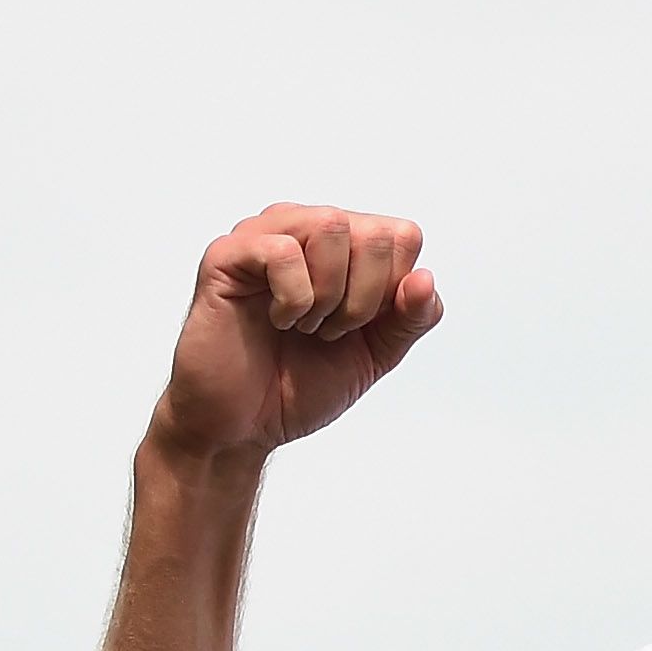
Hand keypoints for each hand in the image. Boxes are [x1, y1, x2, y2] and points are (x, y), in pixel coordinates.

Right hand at [147, 204, 441, 471]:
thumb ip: (411, 317)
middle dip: (366, 297)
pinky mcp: (226, 255)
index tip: (361, 326)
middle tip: (331, 330)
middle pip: (374, 232)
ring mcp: (263, 236)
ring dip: (330, 294)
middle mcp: (304, 229)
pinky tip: (278, 320)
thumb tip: (425, 278)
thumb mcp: (377, 352)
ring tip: (305, 325)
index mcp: (343, 246)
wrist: (244, 424)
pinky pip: (283, 252)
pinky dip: (294, 298)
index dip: (395, 290)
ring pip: (331, 226)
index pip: (402, 236)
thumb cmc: (301, 382)